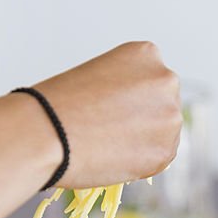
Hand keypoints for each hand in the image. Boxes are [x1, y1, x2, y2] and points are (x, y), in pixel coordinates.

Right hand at [35, 41, 181, 187]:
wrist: (47, 133)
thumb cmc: (58, 105)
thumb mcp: (96, 76)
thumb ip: (125, 90)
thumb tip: (138, 118)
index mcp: (147, 54)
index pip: (150, 82)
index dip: (128, 100)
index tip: (107, 109)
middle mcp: (166, 80)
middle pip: (161, 106)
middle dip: (141, 119)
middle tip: (107, 131)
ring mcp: (170, 116)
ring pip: (163, 134)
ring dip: (142, 142)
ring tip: (107, 144)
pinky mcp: (166, 150)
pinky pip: (158, 159)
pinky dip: (139, 163)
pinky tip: (114, 157)